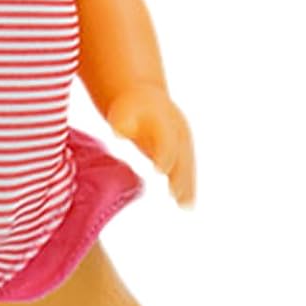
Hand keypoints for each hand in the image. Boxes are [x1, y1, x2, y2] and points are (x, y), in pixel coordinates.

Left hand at [106, 83, 194, 205]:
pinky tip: (186, 206)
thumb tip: (118, 132)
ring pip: (187, 165)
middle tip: (174, 193)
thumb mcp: (124, 110)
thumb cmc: (131, 107)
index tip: (159, 170)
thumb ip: (122, 122)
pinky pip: (187, 171)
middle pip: (181, 155)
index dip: (164, 155)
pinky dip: (187, 187)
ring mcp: (184, 141)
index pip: (167, 140)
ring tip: (185, 206)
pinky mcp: (183, 152)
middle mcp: (178, 131)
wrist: (145, 99)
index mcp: (165, 120)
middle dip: (179, 174)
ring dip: (187, 185)